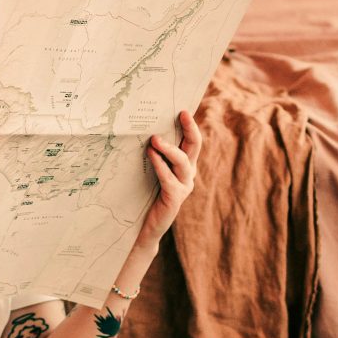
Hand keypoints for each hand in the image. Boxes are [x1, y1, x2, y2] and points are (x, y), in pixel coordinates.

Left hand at [136, 109, 201, 247]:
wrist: (142, 227)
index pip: (192, 141)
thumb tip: (144, 130)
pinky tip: (151, 155)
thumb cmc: (144, 194)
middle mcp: (188, 174)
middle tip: (182, 114)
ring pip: (183, 162)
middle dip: (190, 129)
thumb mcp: (150, 170)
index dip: (190, 125)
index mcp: (184, 165)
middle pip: (194, 147)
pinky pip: (169, 178)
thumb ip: (154, 154)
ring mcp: (183, 187)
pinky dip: (160, 165)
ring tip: (155, 139)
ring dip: (169, 148)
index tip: (183, 110)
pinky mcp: (175, 198)